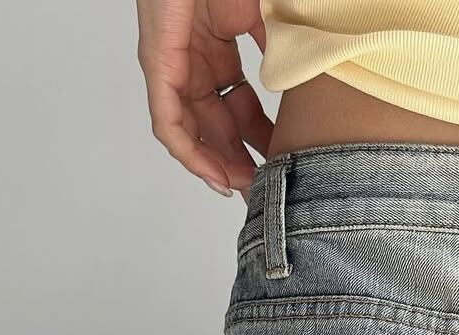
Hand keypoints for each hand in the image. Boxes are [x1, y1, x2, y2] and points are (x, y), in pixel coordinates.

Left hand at [137, 0, 273, 202]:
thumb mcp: (264, 19)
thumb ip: (278, 51)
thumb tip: (301, 82)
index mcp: (214, 53)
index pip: (234, 111)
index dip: (256, 142)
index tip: (278, 164)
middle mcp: (189, 65)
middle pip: (213, 128)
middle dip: (238, 163)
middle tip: (261, 190)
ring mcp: (171, 66)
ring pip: (189, 134)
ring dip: (215, 167)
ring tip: (243, 190)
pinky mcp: (158, 64)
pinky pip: (168, 122)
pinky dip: (189, 153)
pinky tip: (213, 174)